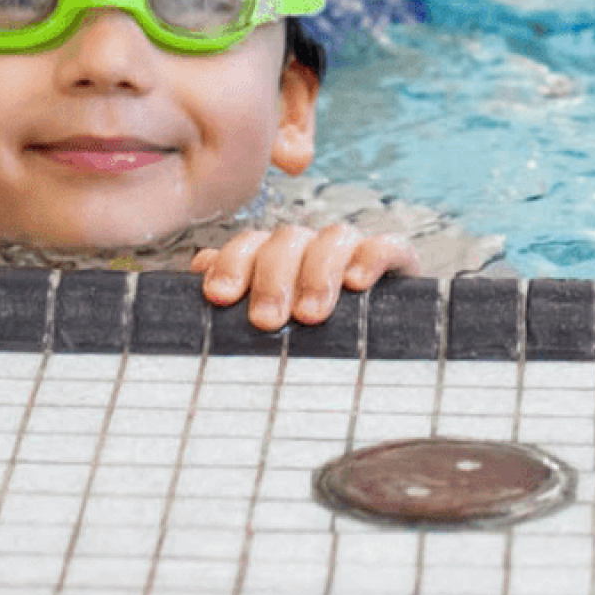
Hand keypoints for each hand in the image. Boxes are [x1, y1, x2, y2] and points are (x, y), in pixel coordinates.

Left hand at [191, 225, 419, 329]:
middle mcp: (312, 248)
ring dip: (318, 273)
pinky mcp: (396, 262)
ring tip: (310, 315)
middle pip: (288, 239)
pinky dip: (372, 256)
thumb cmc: (309, 348)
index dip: (232, 263)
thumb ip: (234, 301)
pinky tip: (358, 282)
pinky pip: (387, 245)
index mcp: (276, 259)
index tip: (219, 296)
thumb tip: (198, 268)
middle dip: (273, 278)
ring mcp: (354, 252)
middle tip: (267, 321)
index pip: (250, 244)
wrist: (378, 357)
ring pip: (334, 237)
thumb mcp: (266, 329)